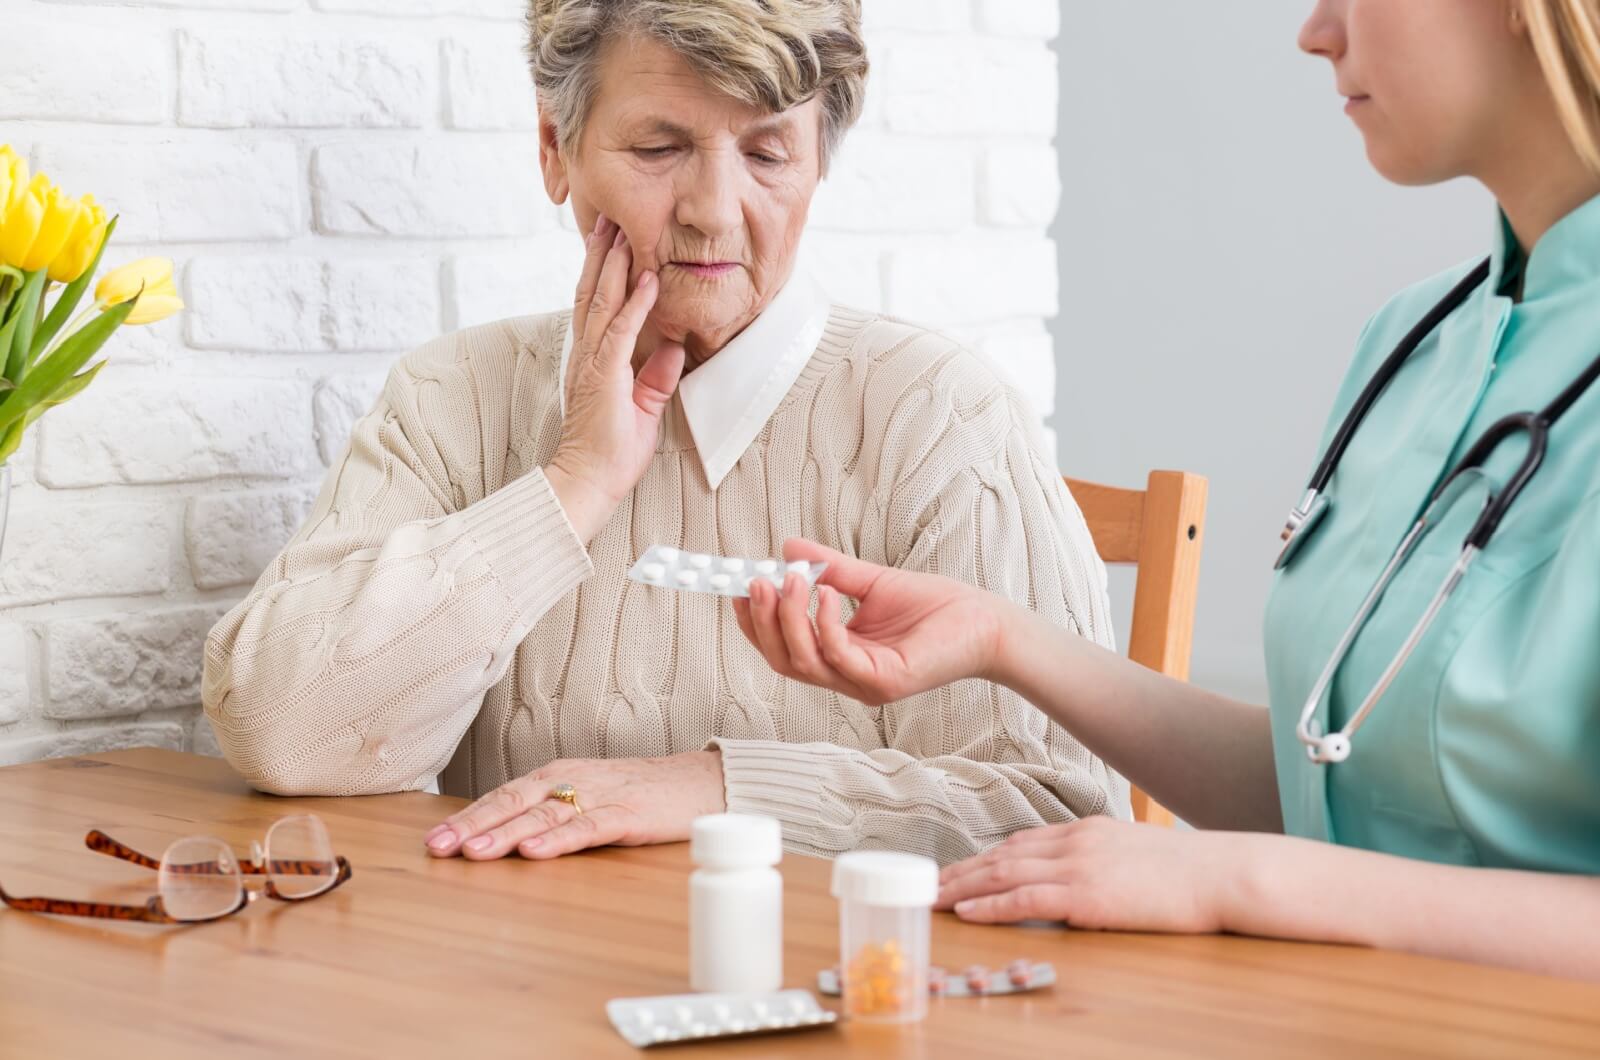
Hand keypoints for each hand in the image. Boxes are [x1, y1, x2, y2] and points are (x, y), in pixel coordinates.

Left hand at [424, 751, 725, 860]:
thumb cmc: (642, 791)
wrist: (701, 780)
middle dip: (473, 825)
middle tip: (438, 847)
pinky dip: (559, 840)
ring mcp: (601, 796)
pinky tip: (534, 852)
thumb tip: (501, 835)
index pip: (504, 796)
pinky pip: (588, 828)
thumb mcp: (588, 795)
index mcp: (560, 775)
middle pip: (515, 802)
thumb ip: (551, 810)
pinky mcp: (629, 814)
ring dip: (506, 833)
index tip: (433, 840)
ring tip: (474, 851)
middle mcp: (573, 780)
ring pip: (544, 815)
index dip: (467, 817)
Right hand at [544, 214, 685, 542]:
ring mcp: (592, 361)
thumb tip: (674, 349)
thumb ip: (656, 376)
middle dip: (602, 252)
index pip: (596, 304)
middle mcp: (586, 352)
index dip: (603, 270)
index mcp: (592, 357)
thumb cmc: (611, 450)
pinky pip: (620, 330)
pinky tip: (646, 278)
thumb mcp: (644, 406)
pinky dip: (634, 303)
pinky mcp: (604, 374)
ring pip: (601, 300)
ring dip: (614, 264)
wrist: (589, 479)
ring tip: (621, 230)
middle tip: (608, 216)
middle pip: (593, 290)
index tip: (611, 239)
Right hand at [731, 539, 1008, 705]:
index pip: (782, 649)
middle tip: (755, 582)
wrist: (984, 621)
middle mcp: (846, 676)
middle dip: (762, 623)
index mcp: (839, 657)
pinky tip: (825, 593)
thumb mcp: (872, 581)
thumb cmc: (935, 607)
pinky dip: (824, 624)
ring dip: (787, 620)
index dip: (754, 623)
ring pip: (804, 662)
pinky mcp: (884, 680)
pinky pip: (839, 656)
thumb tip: (786, 547)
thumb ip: (829, 569)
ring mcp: (863, 683)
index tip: (738, 587)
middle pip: (784, 660)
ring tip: (787, 581)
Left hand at [936, 817, 1237, 932]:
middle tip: (929, 884)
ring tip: (933, 898)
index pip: (1021, 841)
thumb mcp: (1136, 853)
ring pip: (1004, 873)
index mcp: (1086, 830)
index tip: (959, 869)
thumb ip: (1102, 859)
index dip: (985, 856)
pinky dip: (991, 905)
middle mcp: (1075, 841)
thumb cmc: (1189, 872)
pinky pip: (1026, 898)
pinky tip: (967, 912)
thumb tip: (1084, 877)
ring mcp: (1079, 865)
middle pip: (1002, 854)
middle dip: (962, 871)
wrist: (1222, 874)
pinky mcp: (1087, 894)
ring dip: (963, 887)